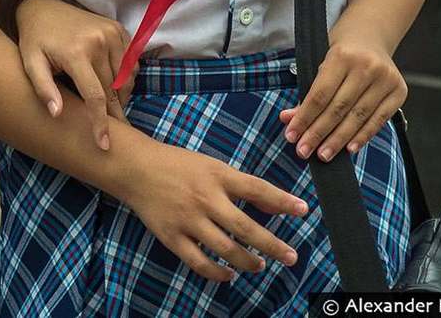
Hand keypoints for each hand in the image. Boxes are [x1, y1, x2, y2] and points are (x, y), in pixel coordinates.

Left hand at [15, 0, 137, 151]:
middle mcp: (99, 41)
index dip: (100, 123)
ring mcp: (112, 33)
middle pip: (114, 90)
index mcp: (76, 53)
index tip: (103, 144)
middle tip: (112, 132)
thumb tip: (57, 114)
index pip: (95, 96)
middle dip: (114, 114)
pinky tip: (113, 84)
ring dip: (121, 96)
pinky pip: (132, 62)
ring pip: (127, 78)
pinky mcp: (119, 29)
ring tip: (109, 107)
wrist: (43, 6)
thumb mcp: (30, 63)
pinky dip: (127, 77)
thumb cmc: (35, 39)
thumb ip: (43, 88)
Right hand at [118, 139, 307, 282]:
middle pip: (246, 227)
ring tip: (260, 265)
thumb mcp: (212, 165)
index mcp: (218, 175)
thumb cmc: (178, 165)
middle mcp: (206, 198)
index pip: (257, 189)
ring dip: (247, 261)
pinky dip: (217, 273)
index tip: (304, 210)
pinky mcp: (172, 237)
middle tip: (291, 256)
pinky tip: (229, 274)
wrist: (136, 169)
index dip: (282, 200)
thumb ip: (242, 185)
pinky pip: (199, 262)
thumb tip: (275, 205)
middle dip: (272, 245)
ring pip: (225, 249)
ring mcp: (188, 219)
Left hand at [279, 36, 406, 161]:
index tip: (292, 136)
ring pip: (357, 117)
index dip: (304, 118)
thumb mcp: (321, 66)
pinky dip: (362, 136)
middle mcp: (366, 66)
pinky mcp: (399, 91)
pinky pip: (378, 120)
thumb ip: (307, 94)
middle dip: (318, 133)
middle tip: (303, 151)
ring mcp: (385, 79)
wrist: (370, 37)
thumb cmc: (341, 55)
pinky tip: (348, 149)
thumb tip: (288, 120)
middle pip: (338, 108)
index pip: (320, 94)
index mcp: (342, 55)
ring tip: (323, 155)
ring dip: (338, 140)